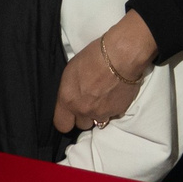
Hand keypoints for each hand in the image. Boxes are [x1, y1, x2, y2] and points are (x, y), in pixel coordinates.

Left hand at [52, 9, 154, 132]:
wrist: (121, 56)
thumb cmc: (95, 56)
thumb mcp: (71, 71)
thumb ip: (70, 91)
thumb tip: (73, 97)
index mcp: (68, 100)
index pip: (62, 125)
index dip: (67, 120)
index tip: (71, 114)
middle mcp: (83, 110)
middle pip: (82, 124)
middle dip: (85, 115)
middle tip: (91, 101)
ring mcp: (101, 113)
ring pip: (98, 121)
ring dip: (100, 112)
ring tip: (105, 96)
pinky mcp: (118, 112)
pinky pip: (113, 115)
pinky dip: (114, 107)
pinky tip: (115, 93)